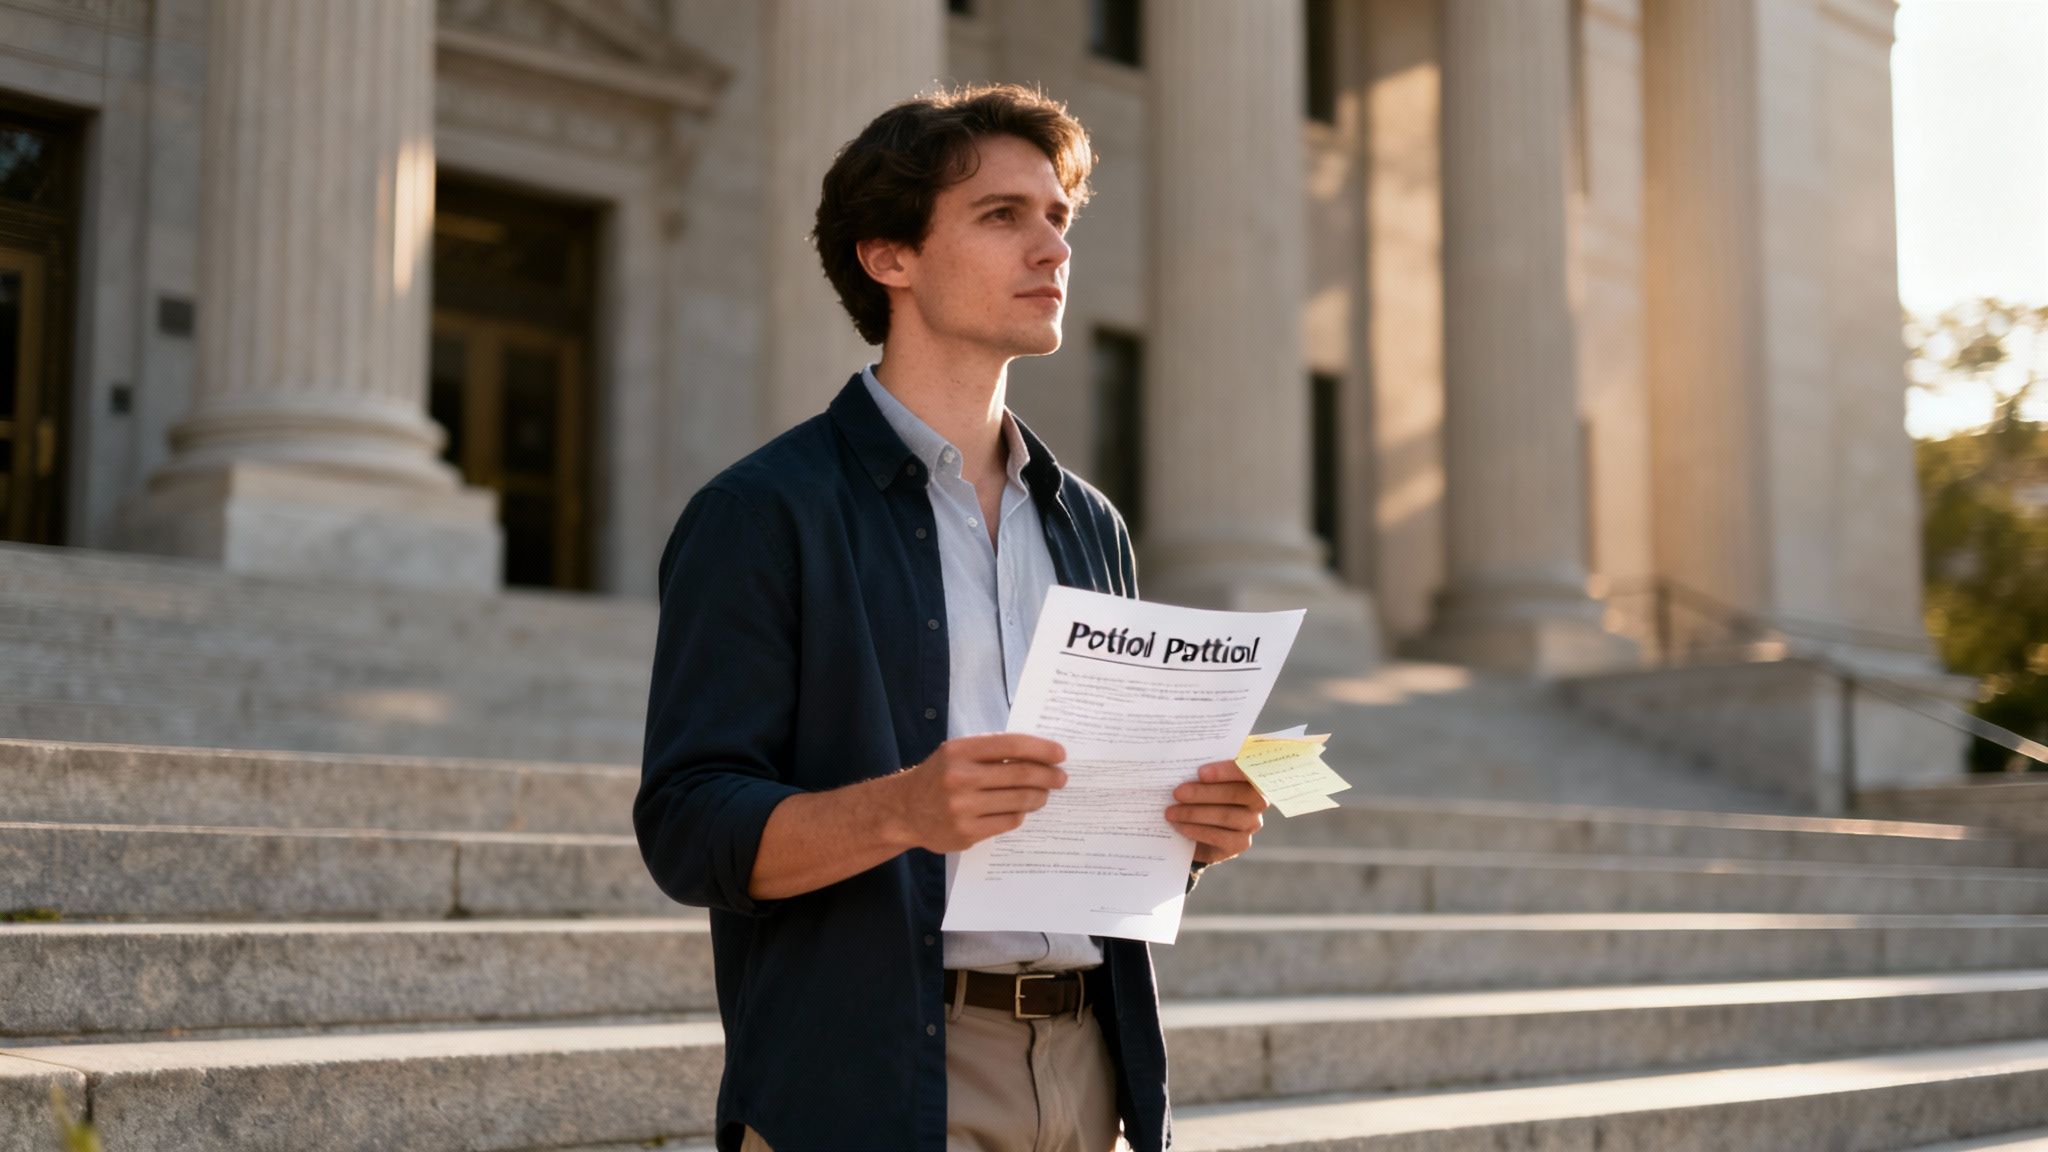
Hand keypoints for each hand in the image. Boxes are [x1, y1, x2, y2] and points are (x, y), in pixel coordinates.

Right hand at [888, 733, 1066, 853]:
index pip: (1012, 745)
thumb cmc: (939, 776)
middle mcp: (960, 778)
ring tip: (1044, 795)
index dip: (1041, 749)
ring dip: (1039, 797)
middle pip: (1021, 775)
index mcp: (960, 751)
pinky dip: (1020, 814)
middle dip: (1048, 776)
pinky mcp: (966, 833)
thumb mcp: (957, 754)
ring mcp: (962, 808)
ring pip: (1018, 801)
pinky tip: (1021, 809)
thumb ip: (991, 752)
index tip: (1060, 754)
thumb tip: (1039, 755)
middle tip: (1061, 778)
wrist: (904, 810)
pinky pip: (1008, 822)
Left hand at [1166, 759, 1267, 864]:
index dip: (1225, 771)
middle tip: (1177, 793)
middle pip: (1235, 794)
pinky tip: (1179, 826)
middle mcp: (1258, 800)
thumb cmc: (1202, 792)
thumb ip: (1201, 772)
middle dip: (1203, 793)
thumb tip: (1180, 767)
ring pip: (1226, 816)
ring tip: (1171, 812)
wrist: (1200, 826)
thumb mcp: (1203, 778)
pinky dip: (1196, 830)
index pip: (1246, 770)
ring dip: (1194, 814)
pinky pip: (1220, 837)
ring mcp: (1252, 823)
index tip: (1200, 772)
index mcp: (1252, 776)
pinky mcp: (1240, 843)